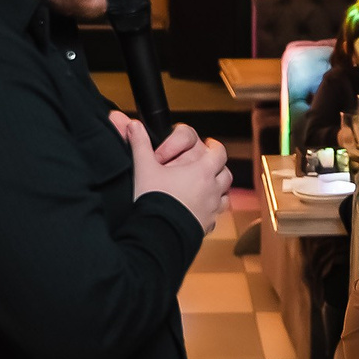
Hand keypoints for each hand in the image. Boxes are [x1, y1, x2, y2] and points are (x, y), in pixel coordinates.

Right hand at [110, 112, 231, 234]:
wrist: (157, 234)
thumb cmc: (153, 198)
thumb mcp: (144, 167)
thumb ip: (140, 144)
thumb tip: (133, 124)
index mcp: (202, 171)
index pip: (219, 152)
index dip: (214, 146)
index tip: (209, 144)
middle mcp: (213, 189)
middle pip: (226, 173)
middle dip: (217, 167)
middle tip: (207, 164)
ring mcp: (212, 209)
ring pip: (225, 195)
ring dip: (218, 189)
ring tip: (205, 187)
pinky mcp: (206, 226)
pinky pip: (215, 217)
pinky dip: (210, 211)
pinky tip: (198, 210)